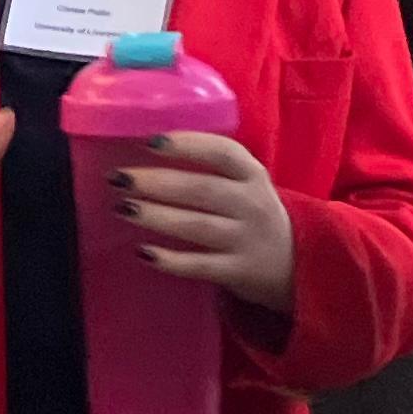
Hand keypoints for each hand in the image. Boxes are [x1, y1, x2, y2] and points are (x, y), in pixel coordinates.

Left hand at [111, 131, 295, 312]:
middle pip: (202, 189)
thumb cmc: (252, 213)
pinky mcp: (238, 271)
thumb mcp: (247, 183)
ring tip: (123, 209)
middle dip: (157, 182)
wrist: (293, 263)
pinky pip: (200, 265)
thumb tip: (151, 147)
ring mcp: (246, 239)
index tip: (152, 142)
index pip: (224, 152)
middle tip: (119, 178)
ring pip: (198, 225)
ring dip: (157, 216)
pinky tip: (143, 253)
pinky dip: (171, 260)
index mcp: (252, 175)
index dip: (189, 145)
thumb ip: (213, 166)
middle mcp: (252, 204)